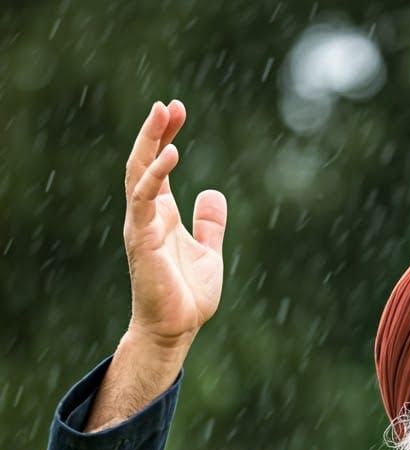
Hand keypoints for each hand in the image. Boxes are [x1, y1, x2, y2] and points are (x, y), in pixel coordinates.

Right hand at [123, 100, 226, 348]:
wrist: (177, 329)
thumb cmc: (188, 296)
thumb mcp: (208, 253)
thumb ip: (209, 225)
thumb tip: (213, 192)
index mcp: (162, 216)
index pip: (158, 167)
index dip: (164, 137)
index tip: (177, 111)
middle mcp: (147, 216)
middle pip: (144, 163)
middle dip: (154, 132)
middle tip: (169, 104)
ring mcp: (142, 226)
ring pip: (139, 174)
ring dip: (150, 142)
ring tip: (163, 113)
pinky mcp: (142, 240)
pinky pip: (144, 200)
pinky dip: (154, 176)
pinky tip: (171, 155)